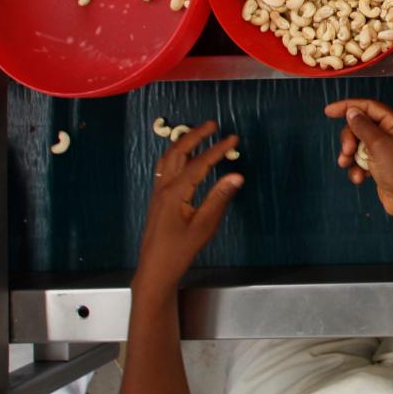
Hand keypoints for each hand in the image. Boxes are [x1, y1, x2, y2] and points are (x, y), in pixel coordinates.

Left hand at [133, 121, 241, 296]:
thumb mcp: (204, 226)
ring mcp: (158, 192)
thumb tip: (236, 175)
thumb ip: (219, 198)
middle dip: (195, 135)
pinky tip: (184, 158)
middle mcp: (164, 187)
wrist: (155, 269)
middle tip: (213, 125)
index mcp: (175, 192)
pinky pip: (165, 168)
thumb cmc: (180, 249)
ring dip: (184, 143)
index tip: (233, 138)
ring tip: (200, 134)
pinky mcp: (158, 199)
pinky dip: (176, 156)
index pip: (200, 163)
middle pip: (178, 152)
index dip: (217, 149)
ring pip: (168, 159)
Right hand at [327, 98, 392, 218]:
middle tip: (347, 151)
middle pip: (361, 127)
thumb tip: (352, 111)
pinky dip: (357, 169)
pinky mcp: (380, 166)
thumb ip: (363, 126)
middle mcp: (391, 134)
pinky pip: (362, 161)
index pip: (369, 107)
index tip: (328, 111)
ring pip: (358, 145)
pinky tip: (360, 178)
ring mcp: (385, 151)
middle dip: (349, 139)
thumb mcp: (378, 144)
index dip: (348, 106)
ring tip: (346, 165)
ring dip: (350, 156)